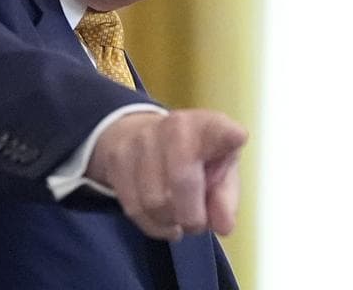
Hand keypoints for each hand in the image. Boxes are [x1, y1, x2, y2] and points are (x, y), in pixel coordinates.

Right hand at [86, 109, 246, 240]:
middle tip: (196, 222)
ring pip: (155, 202)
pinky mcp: (116, 160)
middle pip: (182, 181)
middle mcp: (173, 128)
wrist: (138, 134)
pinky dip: (152, 225)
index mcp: (207, 127)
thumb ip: (225, 198)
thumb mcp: (220, 169)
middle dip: (192, 216)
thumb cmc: (193, 155)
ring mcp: (140, 141)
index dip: (226, 135)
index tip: (236, 137)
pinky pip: (134, 209)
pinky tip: (162, 219)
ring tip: (177, 218)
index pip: (218, 128)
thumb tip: (223, 226)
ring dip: (170, 221)